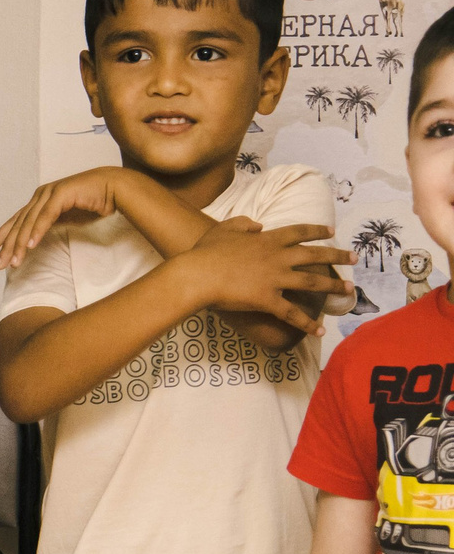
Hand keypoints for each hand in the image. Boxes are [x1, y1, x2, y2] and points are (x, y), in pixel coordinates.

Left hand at [0, 167, 131, 269]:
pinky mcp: (62, 193)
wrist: (115, 188)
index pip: (17, 220)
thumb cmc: (93, 204)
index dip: (3, 235)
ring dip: (21, 243)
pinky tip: (32, 245)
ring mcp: (50, 193)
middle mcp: (41, 195)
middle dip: (8, 245)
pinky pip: (47, 215)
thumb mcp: (66, 218)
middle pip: (19, 223)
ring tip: (15, 261)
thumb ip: (49, 225)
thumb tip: (34, 241)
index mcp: (40, 201)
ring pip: (30, 221)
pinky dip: (38, 230)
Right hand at [171, 217, 350, 331]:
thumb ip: (242, 223)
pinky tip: (320, 330)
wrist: (198, 275)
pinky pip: (292, 314)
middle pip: (314, 255)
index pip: (299, 232)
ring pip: (312, 283)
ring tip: (349, 291)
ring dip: (333, 286)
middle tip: (355, 259)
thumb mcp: (223, 229)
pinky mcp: (268, 300)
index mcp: (268, 240)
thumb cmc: (206, 252)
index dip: (316, 231)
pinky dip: (307, 323)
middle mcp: (278, 258)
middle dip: (337, 256)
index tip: (331, 231)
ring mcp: (275, 279)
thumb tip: (258, 225)